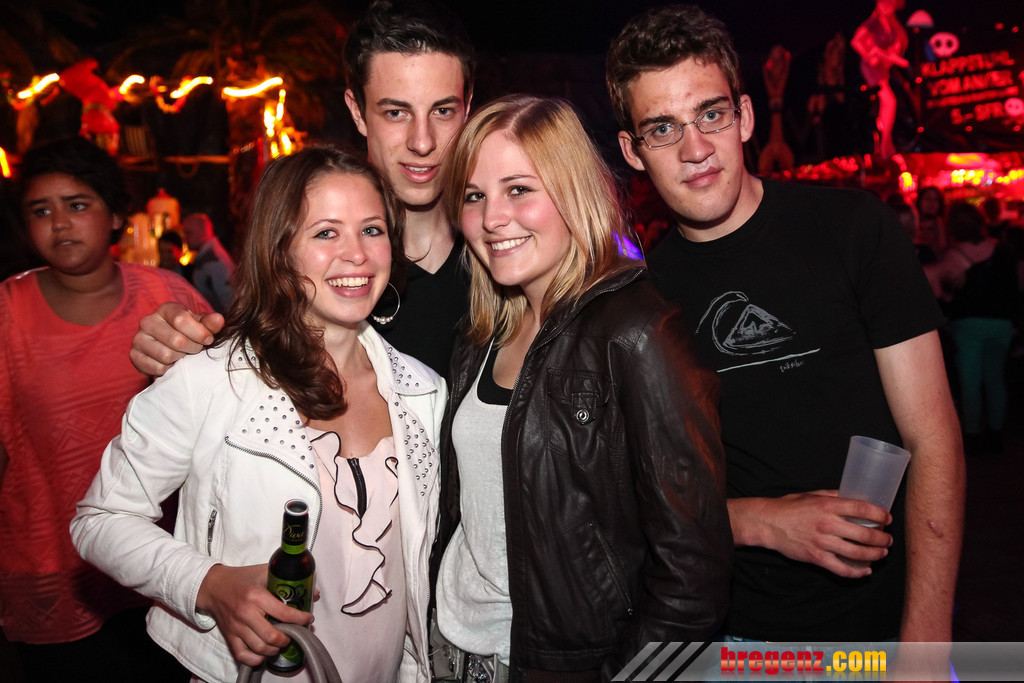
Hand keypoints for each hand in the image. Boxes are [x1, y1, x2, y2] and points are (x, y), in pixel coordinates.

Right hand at [129, 302, 223, 376]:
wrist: (169, 347)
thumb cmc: (188, 333)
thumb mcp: (200, 325)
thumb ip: (210, 323)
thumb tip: (219, 320)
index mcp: (166, 309)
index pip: (181, 320)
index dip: (199, 333)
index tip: (208, 340)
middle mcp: (148, 321)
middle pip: (176, 340)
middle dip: (192, 348)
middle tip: (195, 349)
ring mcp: (138, 339)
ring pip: (166, 356)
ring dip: (180, 359)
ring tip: (183, 355)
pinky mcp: (134, 356)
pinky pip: (157, 368)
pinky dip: (169, 369)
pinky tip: (172, 363)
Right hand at [196, 564, 312, 666]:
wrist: (213, 586)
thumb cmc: (241, 578)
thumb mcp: (263, 572)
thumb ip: (286, 580)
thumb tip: (313, 592)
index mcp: (256, 596)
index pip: (283, 613)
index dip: (300, 618)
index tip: (308, 619)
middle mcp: (246, 613)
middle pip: (271, 637)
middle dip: (287, 639)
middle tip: (293, 634)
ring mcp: (236, 627)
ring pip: (259, 649)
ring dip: (274, 650)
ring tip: (280, 643)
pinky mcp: (229, 636)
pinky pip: (242, 656)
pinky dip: (256, 659)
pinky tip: (264, 653)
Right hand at [731, 491, 892, 577]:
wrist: (768, 523)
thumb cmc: (789, 507)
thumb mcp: (812, 495)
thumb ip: (833, 496)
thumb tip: (853, 497)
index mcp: (827, 505)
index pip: (862, 509)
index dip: (879, 515)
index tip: (887, 518)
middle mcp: (827, 524)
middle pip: (864, 534)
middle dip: (882, 539)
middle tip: (888, 539)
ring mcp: (822, 542)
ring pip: (857, 553)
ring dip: (875, 555)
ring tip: (882, 553)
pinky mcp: (817, 557)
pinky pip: (842, 569)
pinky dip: (857, 572)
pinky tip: (865, 570)